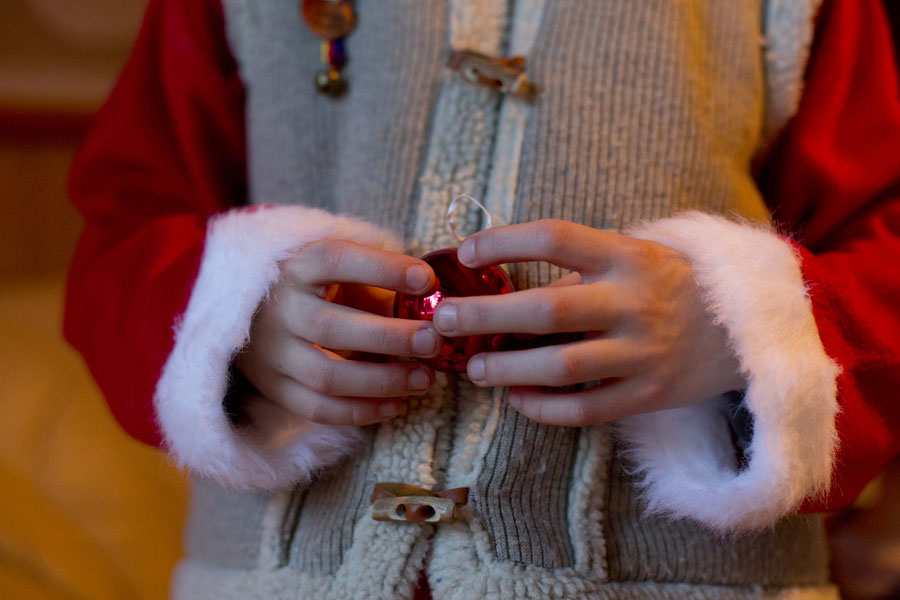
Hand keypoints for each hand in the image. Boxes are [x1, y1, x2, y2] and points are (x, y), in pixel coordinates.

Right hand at [235, 239, 441, 425]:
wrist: (254, 311)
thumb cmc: (316, 283)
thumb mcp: (338, 265)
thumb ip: (379, 274)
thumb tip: (435, 292)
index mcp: (297, 266)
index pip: (335, 261)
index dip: (383, 269)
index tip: (427, 281)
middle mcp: (280, 309)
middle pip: (332, 328)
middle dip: (390, 337)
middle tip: (434, 340)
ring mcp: (273, 353)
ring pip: (326, 376)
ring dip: (382, 381)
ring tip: (425, 379)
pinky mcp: (274, 387)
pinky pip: (317, 409)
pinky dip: (360, 411)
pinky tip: (396, 404)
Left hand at [431, 219, 744, 425]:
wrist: (748, 331)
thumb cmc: (672, 284)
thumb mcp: (635, 256)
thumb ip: (579, 268)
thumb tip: (501, 284)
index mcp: (627, 256)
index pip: (555, 238)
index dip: (504, 242)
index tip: (466, 253)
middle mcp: (635, 301)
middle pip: (547, 309)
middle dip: (484, 316)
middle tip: (441, 322)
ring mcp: (644, 352)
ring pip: (562, 366)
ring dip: (508, 369)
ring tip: (473, 369)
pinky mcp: (650, 395)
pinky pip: (587, 409)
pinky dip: (545, 408)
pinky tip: (517, 399)